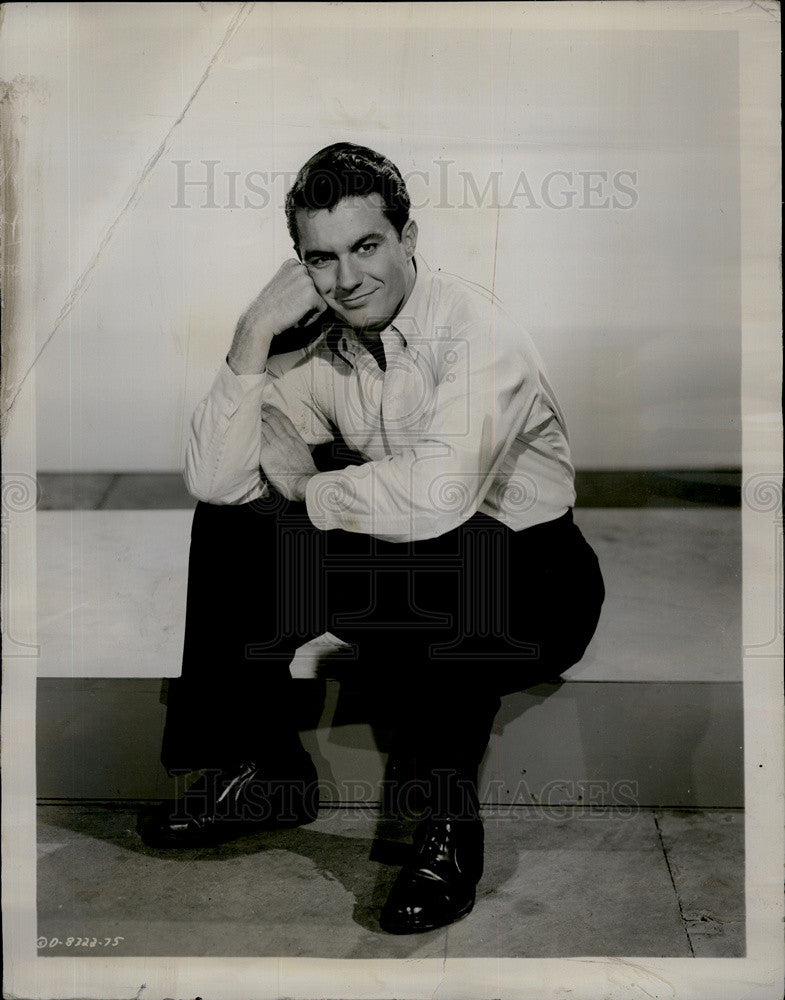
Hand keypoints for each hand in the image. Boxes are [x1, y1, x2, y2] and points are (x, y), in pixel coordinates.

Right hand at [228, 260, 327, 374]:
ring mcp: (306, 280)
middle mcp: (300, 268)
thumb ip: (296, 280)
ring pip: (320, 299)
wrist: (260, 320)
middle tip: (289, 308)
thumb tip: (314, 285)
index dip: (301, 295)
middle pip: (316, 289)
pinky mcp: (311, 295)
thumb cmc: (269, 307)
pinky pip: (322, 309)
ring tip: (292, 313)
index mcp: (292, 263)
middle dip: (307, 302)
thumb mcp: (282, 284)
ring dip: (309, 310)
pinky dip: (312, 318)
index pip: (310, 281)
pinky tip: (296, 318)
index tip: (288, 301)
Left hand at [259, 405, 318, 501]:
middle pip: (273, 420)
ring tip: (250, 416)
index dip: (275, 412)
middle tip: (257, 408)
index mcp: (296, 439)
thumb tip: (291, 444)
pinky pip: (258, 440)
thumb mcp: (304, 454)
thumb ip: (296, 446)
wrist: (304, 482)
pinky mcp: (267, 454)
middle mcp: (286, 439)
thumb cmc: (305, 473)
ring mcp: (276, 446)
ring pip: (265, 427)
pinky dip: (254, 433)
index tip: (269, 407)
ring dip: (257, 421)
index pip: (284, 420)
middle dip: (264, 412)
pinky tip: (248, 430)